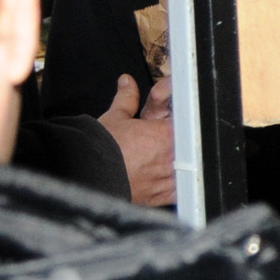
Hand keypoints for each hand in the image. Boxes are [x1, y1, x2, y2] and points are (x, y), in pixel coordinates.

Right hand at [97, 74, 177, 207]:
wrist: (88, 177)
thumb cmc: (101, 149)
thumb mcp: (115, 118)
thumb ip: (127, 98)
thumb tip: (127, 83)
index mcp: (166, 134)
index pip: (188, 121)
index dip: (185, 120)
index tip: (181, 121)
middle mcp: (172, 156)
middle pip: (192, 146)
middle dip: (186, 142)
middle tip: (175, 141)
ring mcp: (169, 178)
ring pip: (189, 168)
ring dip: (184, 163)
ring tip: (171, 160)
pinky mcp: (162, 196)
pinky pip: (181, 190)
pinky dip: (179, 185)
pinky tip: (171, 179)